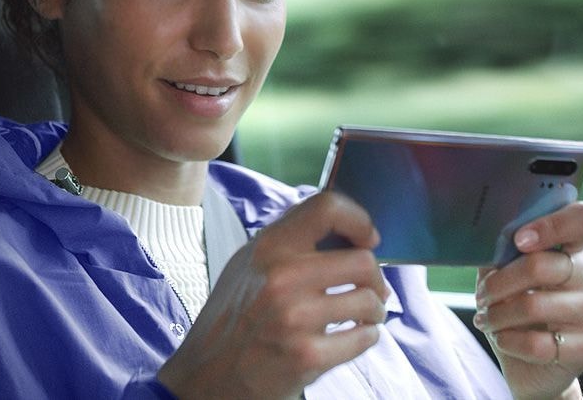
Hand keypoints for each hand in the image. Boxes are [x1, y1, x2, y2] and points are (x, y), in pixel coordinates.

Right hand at [158, 192, 388, 398]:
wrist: (208, 375)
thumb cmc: (232, 318)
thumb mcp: (247, 265)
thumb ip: (288, 243)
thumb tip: (344, 228)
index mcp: (267, 248)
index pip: (327, 208)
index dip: (359, 220)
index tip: (366, 240)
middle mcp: (281, 278)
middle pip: (363, 261)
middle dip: (374, 279)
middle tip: (368, 291)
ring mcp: (295, 318)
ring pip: (370, 301)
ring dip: (373, 311)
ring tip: (359, 318)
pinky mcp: (308, 356)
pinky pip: (365, 338)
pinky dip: (365, 338)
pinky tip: (348, 339)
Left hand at [474, 201, 582, 399]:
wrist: (530, 362)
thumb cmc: (514, 308)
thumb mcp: (502, 274)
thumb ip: (500, 253)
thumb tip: (485, 237)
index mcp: (572, 248)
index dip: (552, 224)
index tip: (519, 240)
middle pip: (541, 265)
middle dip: (498, 283)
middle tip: (481, 296)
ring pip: (534, 305)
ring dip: (497, 314)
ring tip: (486, 319)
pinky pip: (539, 342)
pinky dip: (508, 341)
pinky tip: (502, 339)